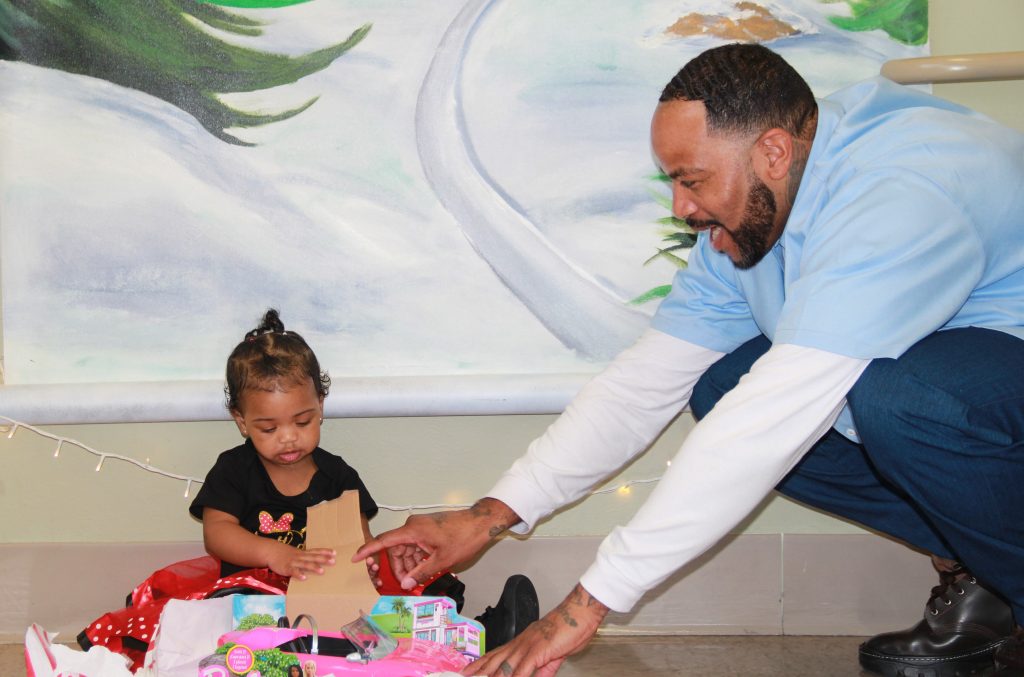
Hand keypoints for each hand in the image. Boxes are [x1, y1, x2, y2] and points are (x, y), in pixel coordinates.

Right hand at [267, 545, 335, 579]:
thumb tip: (319, 561)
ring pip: (305, 564)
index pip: (316, 551)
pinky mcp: (287, 568)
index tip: (334, 553)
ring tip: (322, 571)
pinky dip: (298, 574)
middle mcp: (300, 556)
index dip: (325, 552)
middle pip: (313, 557)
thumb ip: (306, 557)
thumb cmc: (286, 554)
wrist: (271, 551)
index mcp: (304, 553)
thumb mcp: (297, 553)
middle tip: (333, 562)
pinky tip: (304, 578)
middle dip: (323, 559)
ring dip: (313, 567)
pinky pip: (293, 571)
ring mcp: (294, 562)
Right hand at [352, 498, 518, 588]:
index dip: (368, 550)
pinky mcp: (428, 530)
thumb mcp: (442, 560)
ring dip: (410, 565)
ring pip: (406, 549)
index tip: (354, 558)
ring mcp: (421, 527)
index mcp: (412, 531)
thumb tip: (405, 584)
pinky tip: (425, 570)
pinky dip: (418, 558)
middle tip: (406, 585)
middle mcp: (413, 527)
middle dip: (399, 568)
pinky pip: (416, 546)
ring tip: (418, 580)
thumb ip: (421, 573)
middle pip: (395, 550)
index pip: (384, 541)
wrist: (481, 523)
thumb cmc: (463, 538)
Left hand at [464, 583, 607, 675]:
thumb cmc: (568, 630)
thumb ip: (542, 670)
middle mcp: (520, 644)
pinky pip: (522, 669)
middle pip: (493, 661)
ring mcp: (527, 646)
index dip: (480, 665)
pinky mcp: (538, 650)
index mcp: (522, 643)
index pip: (495, 655)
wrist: (580, 613)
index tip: (467, 672)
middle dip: (477, 672)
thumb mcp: (552, 655)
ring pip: (503, 667)